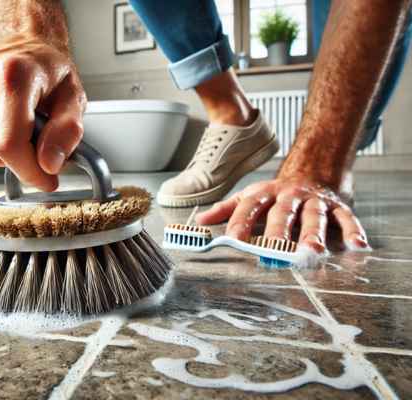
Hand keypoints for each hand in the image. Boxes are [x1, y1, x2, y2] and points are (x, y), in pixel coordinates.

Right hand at [0, 35, 85, 191]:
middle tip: (35, 137)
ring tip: (16, 123)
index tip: (47, 179)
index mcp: (13, 74)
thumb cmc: (50, 72)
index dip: (29, 172)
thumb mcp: (74, 99)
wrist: (26, 44)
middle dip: (17, 159)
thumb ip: (67, 132)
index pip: (9, 144)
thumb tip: (49, 165)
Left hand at [195, 176, 368, 253]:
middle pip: (282, 214)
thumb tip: (200, 221)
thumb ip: (227, 209)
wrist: (313, 168)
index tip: (232, 239)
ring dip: (313, 234)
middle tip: (275, 251)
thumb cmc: (277, 192)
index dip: (240, 223)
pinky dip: (352, 231)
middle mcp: (289, 197)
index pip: (249, 209)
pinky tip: (357, 246)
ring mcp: (314, 201)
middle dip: (278, 232)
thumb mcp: (251, 196)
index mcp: (265, 194)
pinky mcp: (337, 205)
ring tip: (313, 251)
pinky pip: (346, 218)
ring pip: (314, 217)